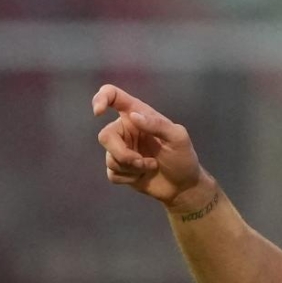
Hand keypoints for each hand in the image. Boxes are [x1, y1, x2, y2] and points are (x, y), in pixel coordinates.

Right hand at [93, 85, 212, 211]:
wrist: (183, 186)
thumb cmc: (183, 157)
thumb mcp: (178, 138)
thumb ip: (158, 125)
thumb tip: (133, 117)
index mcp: (137, 114)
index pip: (113, 96)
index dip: (101, 98)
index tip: (98, 112)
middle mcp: (126, 130)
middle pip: (105, 136)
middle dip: (123, 154)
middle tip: (142, 162)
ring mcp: (121, 150)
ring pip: (109, 158)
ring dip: (131, 168)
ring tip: (150, 167)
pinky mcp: (119, 169)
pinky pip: (112, 173)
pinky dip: (128, 178)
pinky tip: (142, 176)